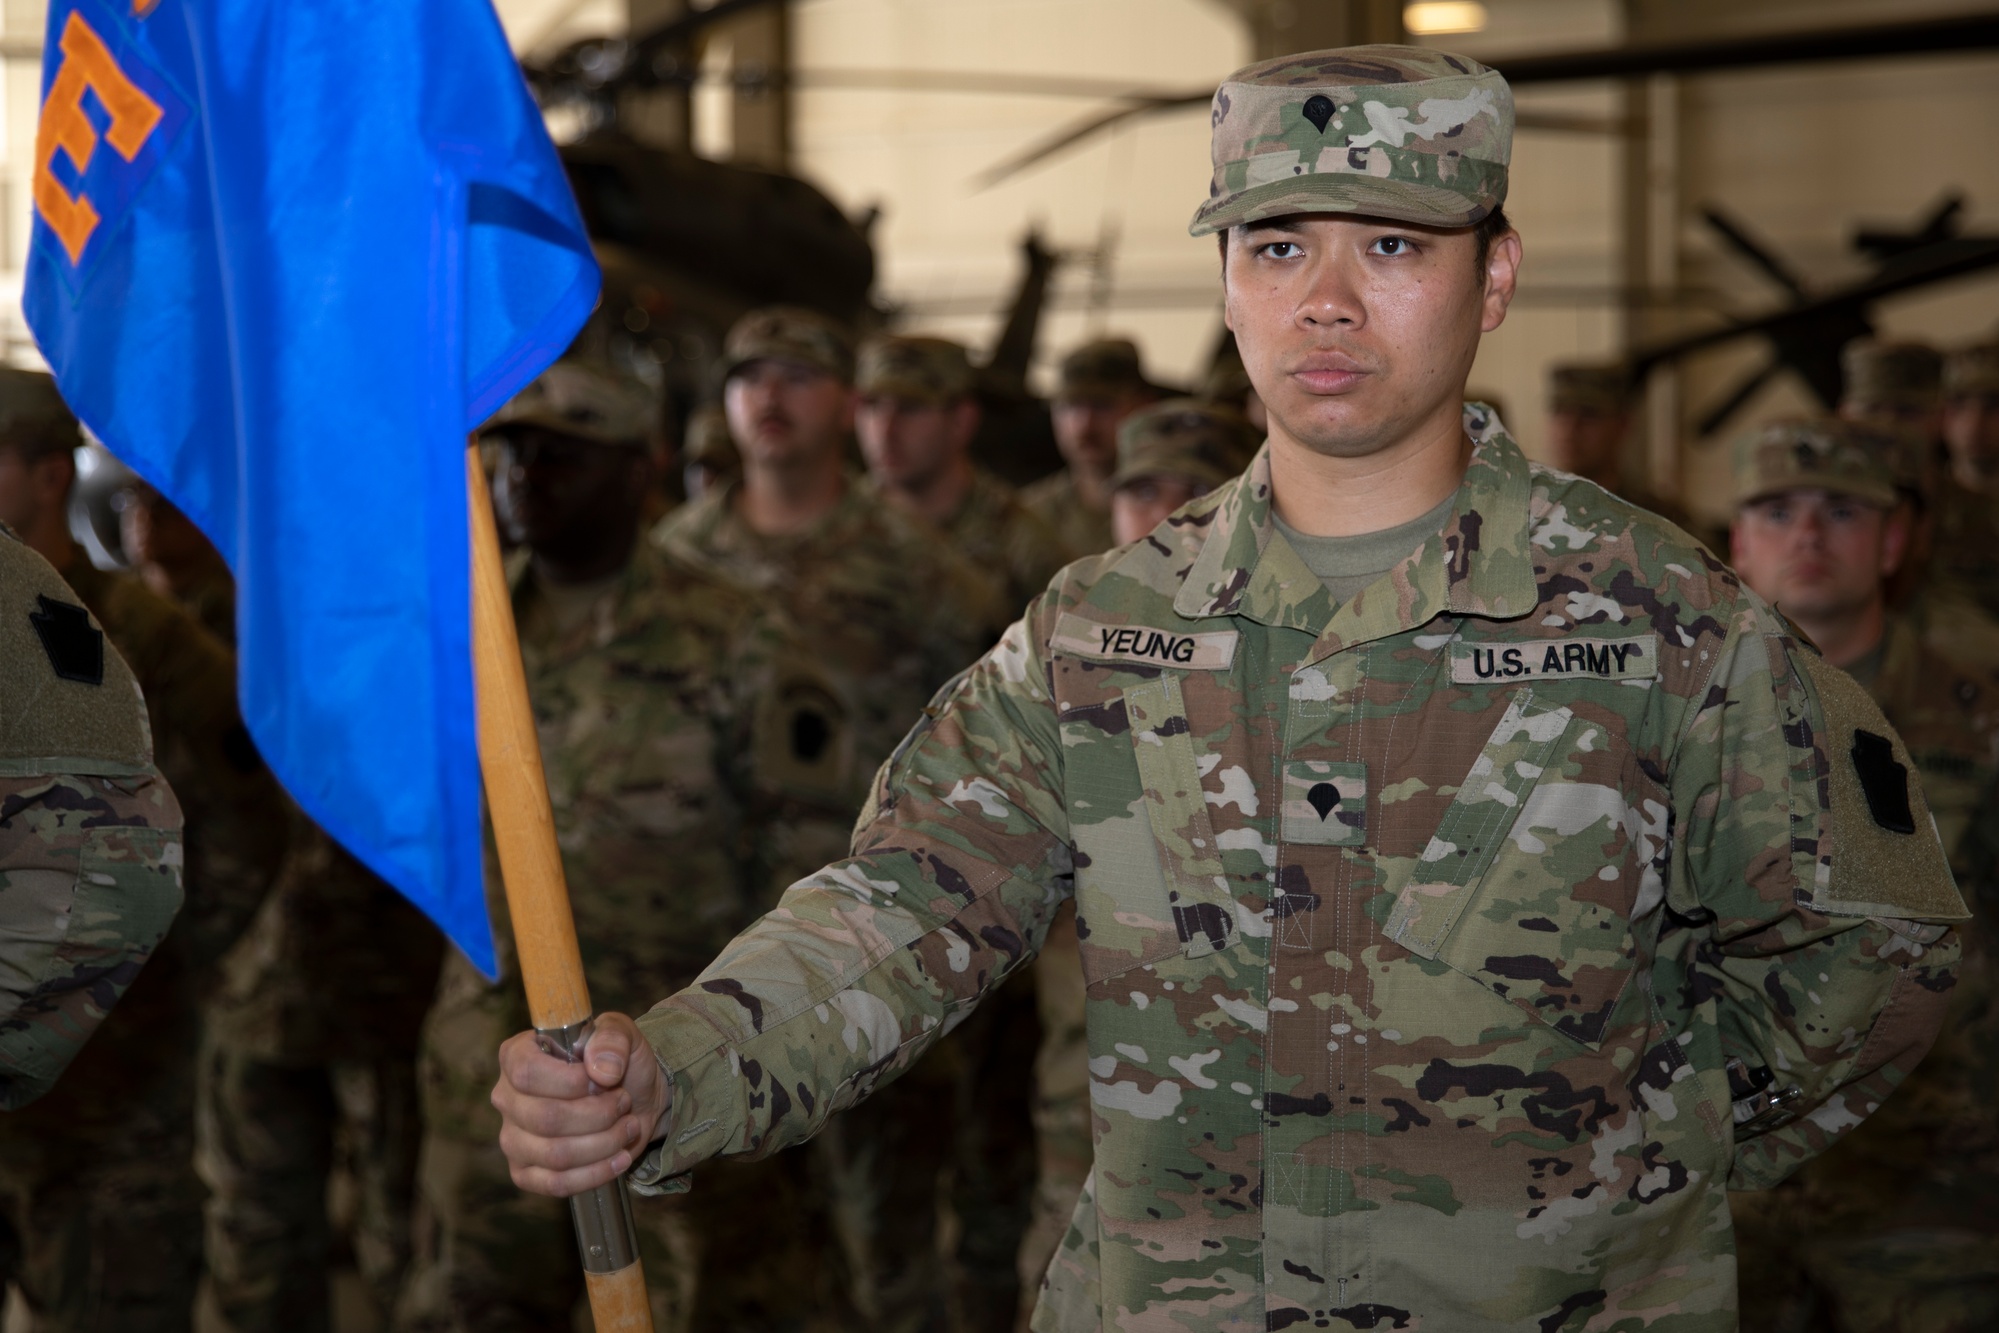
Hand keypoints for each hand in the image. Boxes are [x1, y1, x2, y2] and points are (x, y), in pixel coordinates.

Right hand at [492, 1011, 669, 1196]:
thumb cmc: (617, 1062)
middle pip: (546, 1118)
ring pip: (555, 1154)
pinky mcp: (526, 1172)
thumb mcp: (622, 1033)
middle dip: (598, 1114)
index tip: (603, 1080)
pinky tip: (620, 1158)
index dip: (570, 1081)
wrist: (633, 1098)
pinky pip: (555, 1183)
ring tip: (627, 1126)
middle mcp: (506, 1098)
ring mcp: (512, 1139)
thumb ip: (612, 1038)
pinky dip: (596, 1173)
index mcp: (517, 1055)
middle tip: (623, 1103)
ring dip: (604, 1142)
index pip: (527, 1073)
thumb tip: (601, 1071)